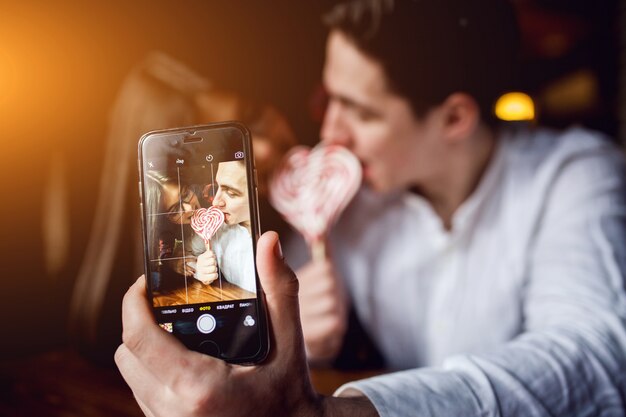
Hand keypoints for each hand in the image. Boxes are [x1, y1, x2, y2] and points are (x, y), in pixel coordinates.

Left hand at [115, 232, 376, 416]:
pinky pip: (144, 395)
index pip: (139, 339)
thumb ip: (278, 289)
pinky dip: (154, 373)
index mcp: (197, 386)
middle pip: (126, 356)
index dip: (133, 304)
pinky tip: (184, 361)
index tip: (144, 283)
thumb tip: (268, 242)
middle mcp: (174, 411)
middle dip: (139, 324)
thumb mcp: (289, 340)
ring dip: (145, 350)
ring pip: (132, 377)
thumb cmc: (290, 391)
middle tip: (164, 306)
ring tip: (175, 332)